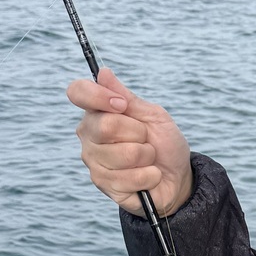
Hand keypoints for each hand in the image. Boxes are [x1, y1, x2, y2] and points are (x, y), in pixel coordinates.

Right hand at [67, 65, 193, 215]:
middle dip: (139, 133)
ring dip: (147, 157)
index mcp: (97, 112)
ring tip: (148, 160)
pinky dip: (149, 176)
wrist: (176, 178)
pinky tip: (148, 177)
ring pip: (123, 154)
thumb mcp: (152, 115)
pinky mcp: (102, 183)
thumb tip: (103, 72)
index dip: (99, 96)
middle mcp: (88, 134)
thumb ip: (127, 97)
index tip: (123, 104)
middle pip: (106, 125)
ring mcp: (93, 160)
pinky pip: (129, 177)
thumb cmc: (164, 144)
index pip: (78, 92)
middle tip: (146, 140)